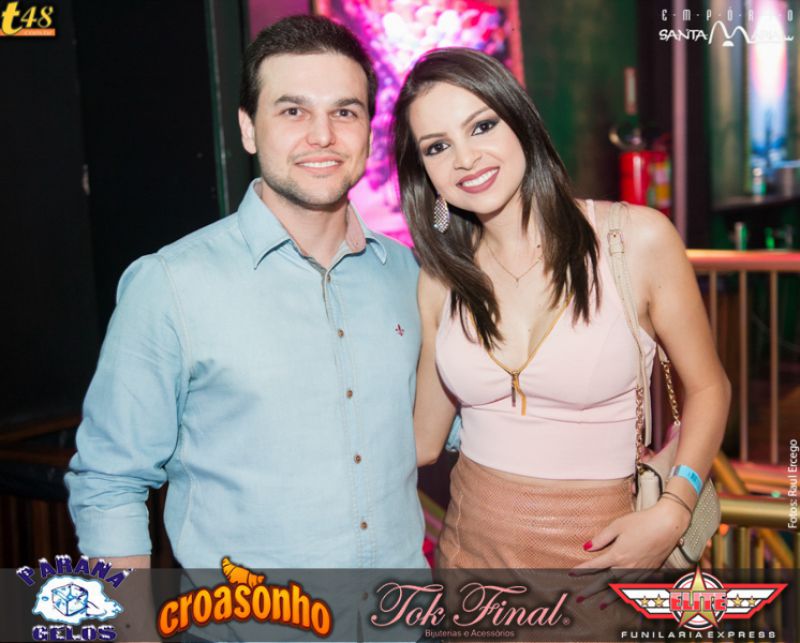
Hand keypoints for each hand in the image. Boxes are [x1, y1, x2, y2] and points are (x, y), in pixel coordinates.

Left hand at [569, 500, 689, 606]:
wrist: (667, 525)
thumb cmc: (641, 522)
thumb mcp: (617, 526)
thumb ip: (602, 539)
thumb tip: (587, 548)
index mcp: (618, 554)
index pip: (596, 565)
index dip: (583, 570)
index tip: (571, 573)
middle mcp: (628, 566)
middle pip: (606, 581)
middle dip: (592, 590)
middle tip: (579, 598)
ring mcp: (640, 571)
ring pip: (621, 587)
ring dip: (610, 597)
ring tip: (600, 605)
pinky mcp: (650, 571)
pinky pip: (636, 586)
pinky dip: (627, 593)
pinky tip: (623, 597)